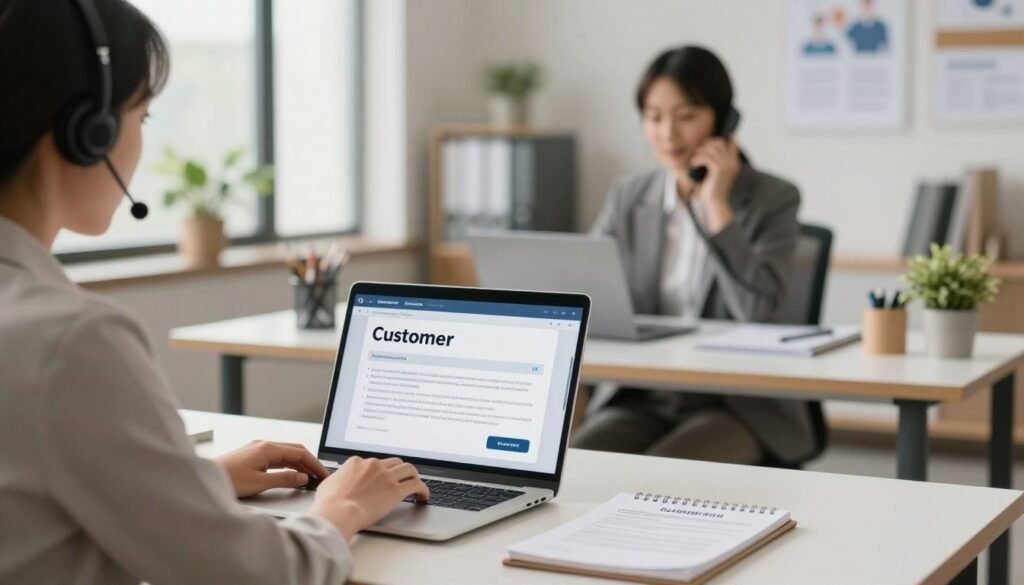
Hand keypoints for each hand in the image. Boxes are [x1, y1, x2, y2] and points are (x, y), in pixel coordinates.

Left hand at [217, 440, 328, 497]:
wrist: (205, 480)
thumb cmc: (228, 480)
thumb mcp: (260, 483)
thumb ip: (284, 479)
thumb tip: (302, 477)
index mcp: (268, 448)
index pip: (300, 453)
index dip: (314, 464)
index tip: (323, 474)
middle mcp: (264, 445)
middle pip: (295, 451)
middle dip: (309, 463)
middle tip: (320, 476)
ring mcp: (257, 449)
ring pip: (286, 455)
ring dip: (299, 465)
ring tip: (309, 478)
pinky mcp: (252, 457)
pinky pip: (276, 458)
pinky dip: (288, 466)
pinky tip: (291, 475)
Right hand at [309, 456, 429, 540]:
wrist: (337, 512)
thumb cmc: (329, 503)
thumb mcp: (328, 484)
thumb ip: (338, 480)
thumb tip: (338, 482)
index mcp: (357, 463)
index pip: (374, 463)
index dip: (380, 471)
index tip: (383, 478)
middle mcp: (373, 465)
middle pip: (394, 462)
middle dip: (399, 471)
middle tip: (402, 479)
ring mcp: (386, 476)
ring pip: (408, 469)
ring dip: (414, 476)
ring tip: (416, 485)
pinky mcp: (395, 490)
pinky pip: (416, 485)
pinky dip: (422, 489)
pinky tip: (423, 496)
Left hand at [689, 136, 739, 231]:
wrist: (716, 204)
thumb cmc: (713, 191)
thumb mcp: (715, 175)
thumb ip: (714, 163)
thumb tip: (706, 154)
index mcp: (734, 164)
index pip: (732, 144)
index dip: (724, 139)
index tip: (713, 139)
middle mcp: (732, 163)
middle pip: (719, 143)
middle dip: (707, 144)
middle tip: (698, 152)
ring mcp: (726, 165)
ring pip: (711, 148)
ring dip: (700, 152)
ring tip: (694, 160)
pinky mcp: (718, 169)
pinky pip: (706, 157)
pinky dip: (697, 159)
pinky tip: (693, 165)